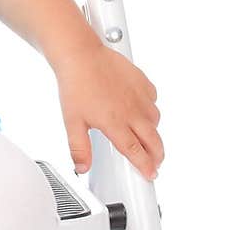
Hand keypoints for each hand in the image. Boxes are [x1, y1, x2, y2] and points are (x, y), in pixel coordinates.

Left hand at [55, 42, 162, 180]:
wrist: (81, 56)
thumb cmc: (76, 86)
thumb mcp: (72, 122)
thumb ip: (79, 148)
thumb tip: (81, 167)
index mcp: (115, 123)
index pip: (136, 151)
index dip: (145, 166)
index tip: (150, 173)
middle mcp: (132, 111)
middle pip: (153, 140)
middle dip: (157, 155)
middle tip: (156, 162)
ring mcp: (139, 96)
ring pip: (155, 120)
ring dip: (154, 133)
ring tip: (148, 139)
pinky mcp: (142, 82)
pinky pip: (153, 100)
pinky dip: (151, 109)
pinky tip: (144, 111)